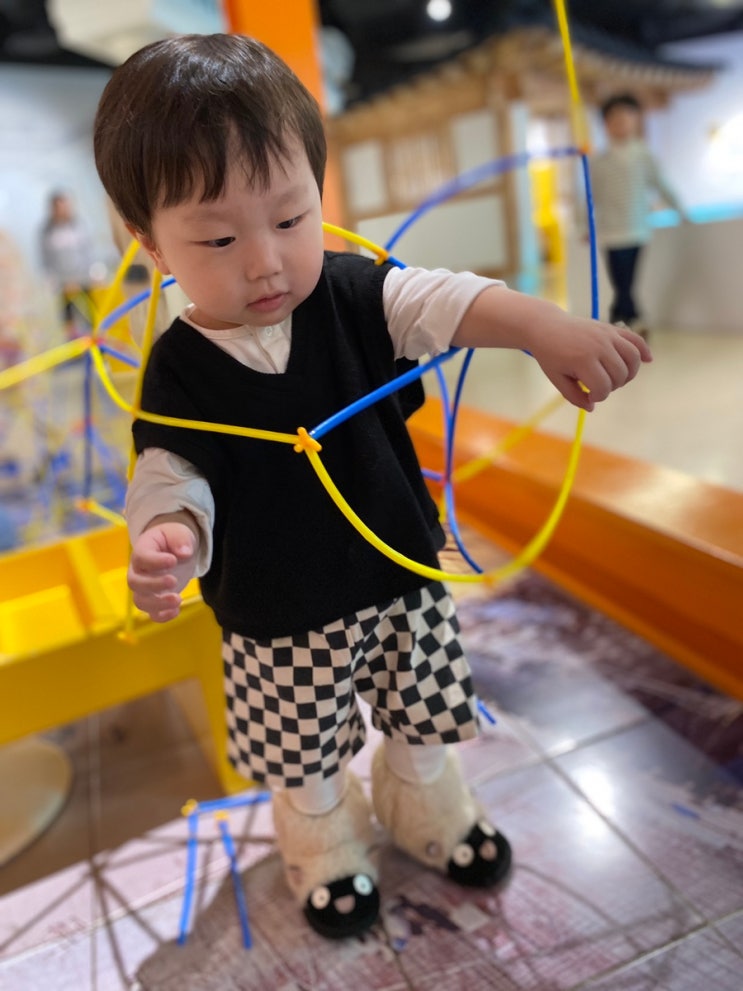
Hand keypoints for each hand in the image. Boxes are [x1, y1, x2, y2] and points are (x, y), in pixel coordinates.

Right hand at [128, 520, 198, 621]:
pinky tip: (177, 611)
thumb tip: (185, 553)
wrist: (172, 550)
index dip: (155, 561)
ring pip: (141, 601)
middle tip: (174, 581)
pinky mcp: (154, 600)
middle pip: (135, 583)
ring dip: (158, 604)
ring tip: (178, 599)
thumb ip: (180, 539)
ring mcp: (144, 588)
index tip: (173, 560)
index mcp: (141, 551)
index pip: (141, 557)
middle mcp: (138, 571)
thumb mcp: (178, 532)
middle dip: (154, 585)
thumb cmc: (172, 539)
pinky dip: (162, 616)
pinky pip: (152, 613)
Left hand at [530, 314, 651, 411]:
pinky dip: (643, 351)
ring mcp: (608, 336)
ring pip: (632, 359)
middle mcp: (599, 346)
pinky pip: (635, 340)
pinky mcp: (612, 329)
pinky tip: (647, 360)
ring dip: (628, 374)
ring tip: (615, 378)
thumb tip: (592, 407)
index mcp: (582, 360)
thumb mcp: (557, 379)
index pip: (603, 388)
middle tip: (597, 385)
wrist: (547, 327)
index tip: (588, 394)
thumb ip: (574, 396)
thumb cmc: (550, 355)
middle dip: (611, 387)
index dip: (597, 397)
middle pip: (620, 375)